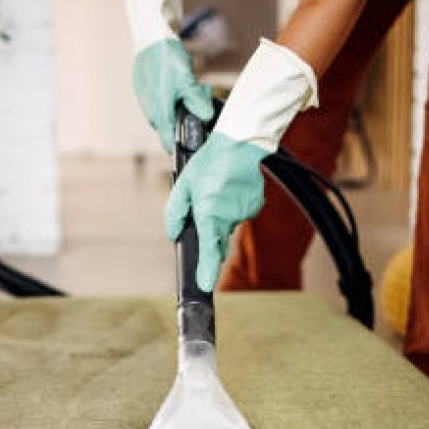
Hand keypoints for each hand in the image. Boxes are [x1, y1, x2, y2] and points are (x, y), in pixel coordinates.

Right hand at [133, 39, 213, 152]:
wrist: (150, 39)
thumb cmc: (167, 59)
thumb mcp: (188, 80)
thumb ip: (198, 103)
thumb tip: (206, 118)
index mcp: (160, 114)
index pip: (169, 145)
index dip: (183, 148)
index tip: (195, 144)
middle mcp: (151, 113)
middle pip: (173, 128)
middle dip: (188, 119)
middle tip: (199, 99)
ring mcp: (147, 104)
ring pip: (170, 115)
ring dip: (182, 107)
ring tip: (190, 87)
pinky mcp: (147, 96)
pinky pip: (163, 105)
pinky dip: (174, 98)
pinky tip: (180, 84)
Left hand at [165, 132, 267, 290]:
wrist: (241, 143)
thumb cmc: (209, 161)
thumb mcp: (183, 185)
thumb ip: (175, 213)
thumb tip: (174, 233)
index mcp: (209, 215)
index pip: (208, 252)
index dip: (206, 272)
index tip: (204, 286)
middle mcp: (228, 218)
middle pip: (217, 240)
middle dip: (209, 236)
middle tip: (205, 211)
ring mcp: (243, 213)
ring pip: (227, 225)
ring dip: (220, 217)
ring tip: (216, 190)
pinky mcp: (254, 206)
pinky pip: (239, 214)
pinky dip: (232, 207)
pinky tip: (229, 189)